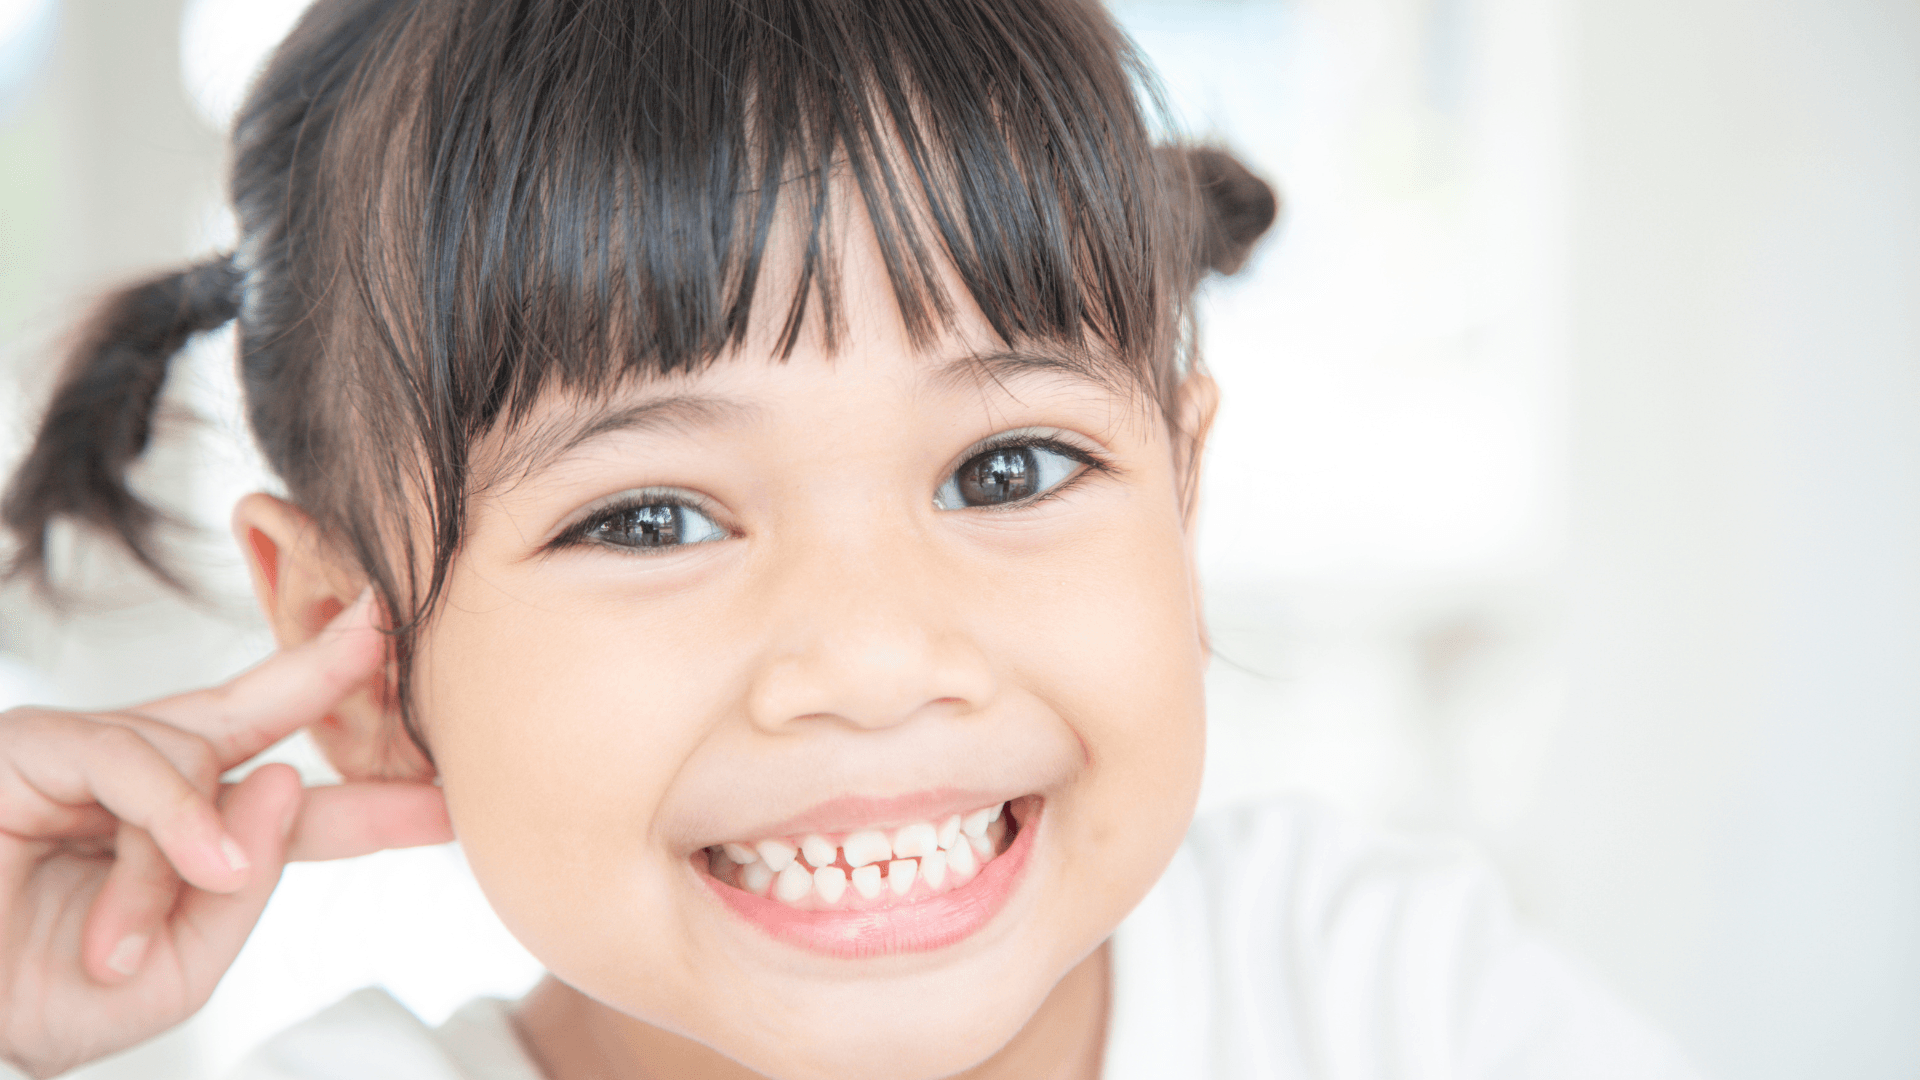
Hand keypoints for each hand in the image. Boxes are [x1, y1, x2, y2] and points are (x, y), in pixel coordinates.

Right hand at [0, 591, 452, 1077]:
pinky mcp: (36, 746)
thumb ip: (237, 896)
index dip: (370, 802)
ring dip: (178, 859)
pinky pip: (131, 763)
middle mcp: (146, 782)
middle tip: (389, 633)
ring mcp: (91, 756)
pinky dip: (166, 819)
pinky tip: (191, 863)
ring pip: (188, 763)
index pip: (290, 809)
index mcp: (185, 841)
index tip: (450, 802)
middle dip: (324, 672)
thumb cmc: (32, 993)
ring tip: (126, 942)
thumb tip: (280, 784)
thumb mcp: (162, 975)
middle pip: (252, 714)